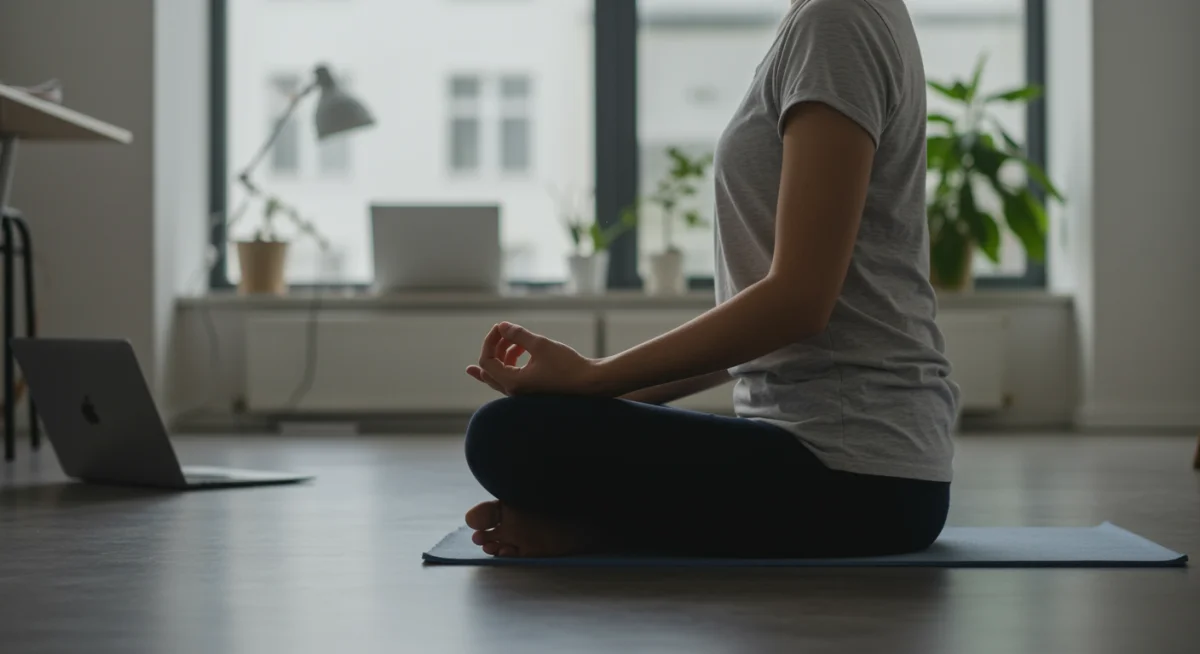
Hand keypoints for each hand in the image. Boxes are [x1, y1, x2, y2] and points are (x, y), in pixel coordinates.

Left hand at [466, 322, 601, 395]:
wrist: (590, 382)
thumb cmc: (567, 365)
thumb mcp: (541, 345)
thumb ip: (518, 335)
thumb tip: (501, 326)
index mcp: (513, 382)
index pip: (487, 362)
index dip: (489, 341)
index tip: (500, 327)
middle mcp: (514, 391)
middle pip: (490, 370)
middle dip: (493, 348)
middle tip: (502, 331)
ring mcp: (522, 393)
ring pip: (501, 373)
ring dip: (503, 354)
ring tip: (516, 339)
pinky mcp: (531, 391)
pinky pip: (512, 376)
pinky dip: (511, 362)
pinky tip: (520, 349)